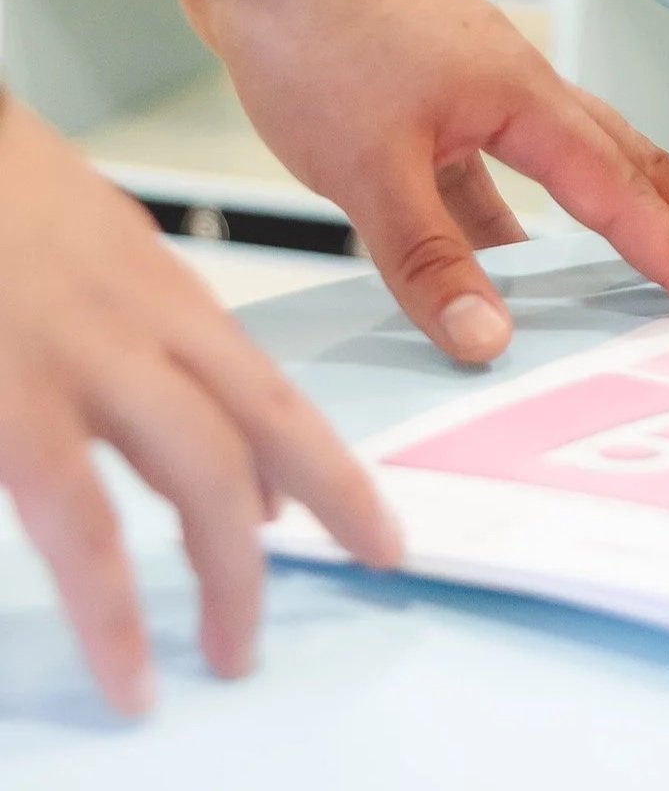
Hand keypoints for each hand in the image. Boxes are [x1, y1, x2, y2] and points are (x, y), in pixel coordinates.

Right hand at [0, 96, 400, 714]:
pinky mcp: (11, 402)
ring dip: (227, 574)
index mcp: (161, 297)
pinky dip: (110, 606)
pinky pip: (78, 523)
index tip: (370, 527)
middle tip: (362, 571)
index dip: (330, 465)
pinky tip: (129, 664)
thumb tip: (202, 448)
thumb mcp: (92, 265)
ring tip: (238, 653)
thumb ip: (150, 350)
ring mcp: (79, 360)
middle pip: (262, 428)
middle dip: (327, 507)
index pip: (273, 390)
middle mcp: (140, 326)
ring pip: (196, 474)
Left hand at [170, 0, 668, 363]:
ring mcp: (485, 92)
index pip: (624, 197)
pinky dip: (528, 217)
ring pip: (585, 163)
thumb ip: (429, 258)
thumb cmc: (318, 33)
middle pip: (640, 166)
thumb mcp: (365, 165)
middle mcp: (524, 91)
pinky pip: (508, 171)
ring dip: (638, 212)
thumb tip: (489, 342)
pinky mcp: (441, 99)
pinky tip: (516, 257)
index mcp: (525, 101)